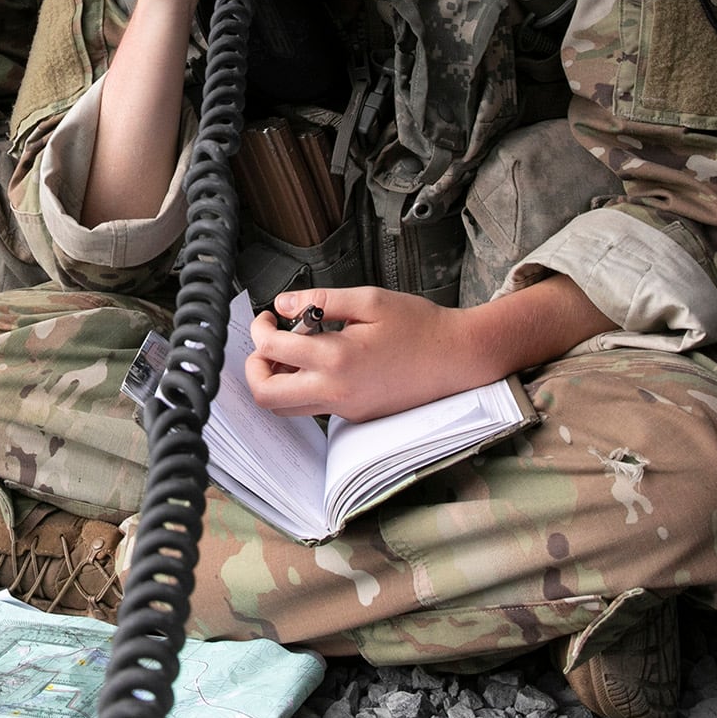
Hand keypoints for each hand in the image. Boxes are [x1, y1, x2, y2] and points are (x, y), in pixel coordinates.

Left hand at [246, 276, 614, 421]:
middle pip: (267, 396)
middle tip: (268, 342)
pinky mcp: (356, 417)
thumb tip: (282, 304)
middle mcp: (336, 392)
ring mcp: (346, 410)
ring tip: (294, 349)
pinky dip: (302, 386)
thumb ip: (321, 300)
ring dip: (277, 379)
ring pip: (286, 408)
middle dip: (255, 366)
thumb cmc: (420, 326)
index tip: (268, 316)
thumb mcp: (370, 300)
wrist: (460, 359)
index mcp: (337, 359)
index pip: (272, 349)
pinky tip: (319, 360)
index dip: (260, 329)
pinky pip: (313, 408)